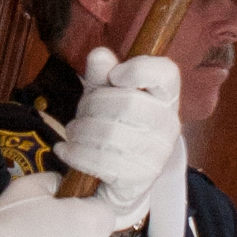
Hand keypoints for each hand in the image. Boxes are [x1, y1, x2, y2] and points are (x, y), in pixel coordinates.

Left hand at [57, 47, 182, 218]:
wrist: (119, 181)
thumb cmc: (114, 128)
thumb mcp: (104, 97)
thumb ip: (102, 75)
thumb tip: (100, 55)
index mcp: (166, 98)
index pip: (167, 73)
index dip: (140, 69)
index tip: (116, 76)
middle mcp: (169, 125)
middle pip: (127, 102)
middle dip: (92, 105)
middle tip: (80, 113)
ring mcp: (157, 154)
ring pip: (110, 133)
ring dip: (81, 131)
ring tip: (73, 132)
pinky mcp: (140, 179)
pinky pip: (102, 161)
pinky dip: (76, 154)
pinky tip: (67, 150)